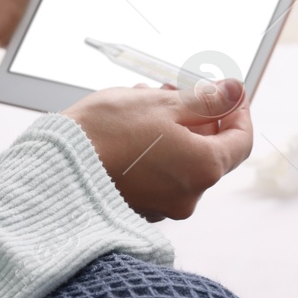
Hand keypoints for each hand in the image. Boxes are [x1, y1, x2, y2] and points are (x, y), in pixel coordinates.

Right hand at [60, 78, 252, 221]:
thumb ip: (206, 100)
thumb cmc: (108, 132)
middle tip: (178, 89)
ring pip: (182, 159)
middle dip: (198, 116)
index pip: (241, 142)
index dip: (239, 112)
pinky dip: (156, 149)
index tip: (228, 93)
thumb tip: (235, 92)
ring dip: (173, 128)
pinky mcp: (140, 207)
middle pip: (210, 151)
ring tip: (145, 99)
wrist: (57, 165)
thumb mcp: (163, 104)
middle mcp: (189, 196)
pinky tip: (133, 124)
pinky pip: (160, 174)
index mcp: (203, 169)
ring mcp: (164, 206)